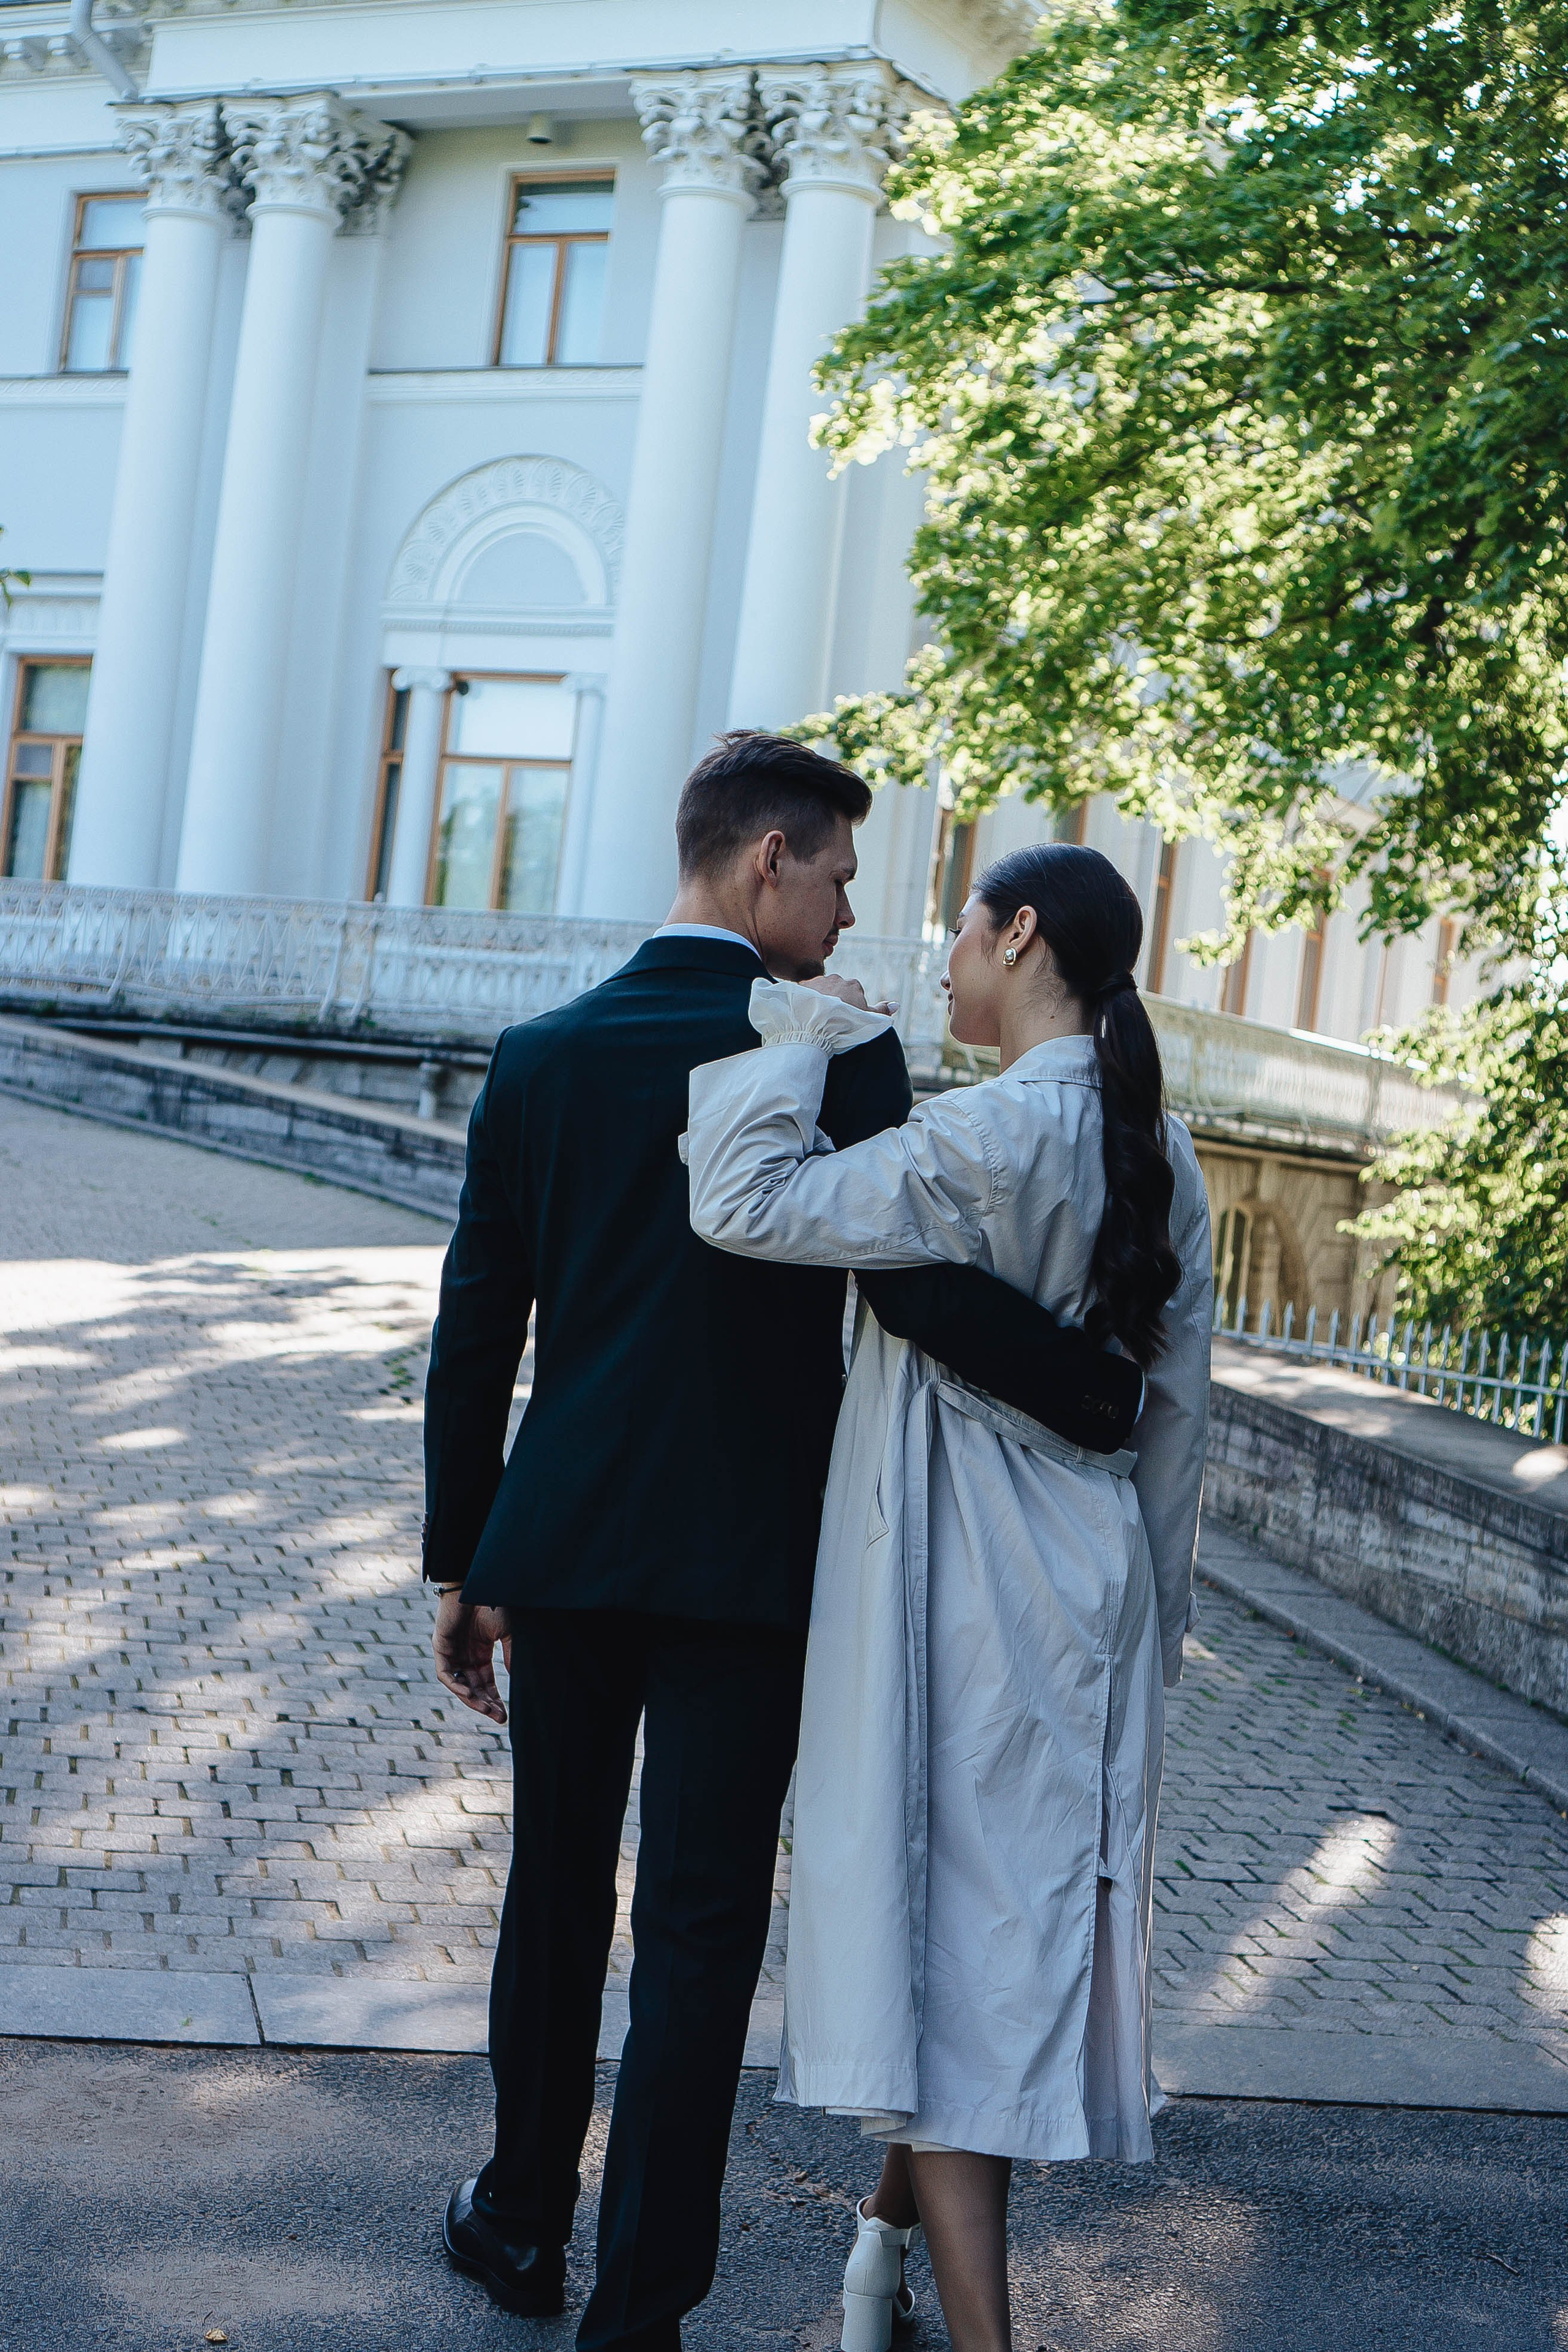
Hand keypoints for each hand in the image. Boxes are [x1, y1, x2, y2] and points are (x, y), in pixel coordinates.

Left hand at [432, 1592, 511, 1724]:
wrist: (478, 1583)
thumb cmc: (493, 1603)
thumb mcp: (508, 1634)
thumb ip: (511, 1657)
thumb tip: (517, 1680)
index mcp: (480, 1652)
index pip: (485, 1682)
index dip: (495, 1699)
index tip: (504, 1714)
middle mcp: (465, 1655)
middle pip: (474, 1687)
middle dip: (486, 1704)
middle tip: (499, 1718)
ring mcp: (452, 1652)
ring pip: (459, 1684)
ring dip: (472, 1699)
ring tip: (487, 1710)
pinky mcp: (440, 1647)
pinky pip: (446, 1674)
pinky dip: (457, 1686)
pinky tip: (471, 1695)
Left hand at [802, 975, 893, 1014]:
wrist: (817, 1024)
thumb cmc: (846, 1023)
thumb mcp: (869, 1020)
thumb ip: (882, 1011)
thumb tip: (897, 1004)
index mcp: (853, 985)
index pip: (854, 993)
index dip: (851, 1007)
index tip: (846, 1018)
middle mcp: (836, 978)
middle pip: (837, 989)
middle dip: (834, 1001)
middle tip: (830, 1019)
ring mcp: (818, 981)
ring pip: (820, 989)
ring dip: (819, 999)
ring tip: (816, 1017)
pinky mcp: (801, 986)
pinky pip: (804, 991)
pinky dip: (804, 999)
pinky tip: (804, 1011)